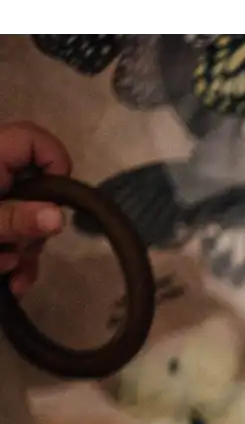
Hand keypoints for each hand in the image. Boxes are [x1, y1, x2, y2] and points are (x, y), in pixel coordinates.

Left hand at [0, 121, 71, 295]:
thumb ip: (15, 218)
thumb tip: (58, 217)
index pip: (34, 139)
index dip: (55, 164)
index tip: (59, 200)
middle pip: (33, 188)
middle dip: (36, 229)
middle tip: (24, 254)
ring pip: (22, 217)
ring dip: (23, 252)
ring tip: (10, 276)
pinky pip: (7, 231)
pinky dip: (11, 258)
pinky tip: (11, 283)